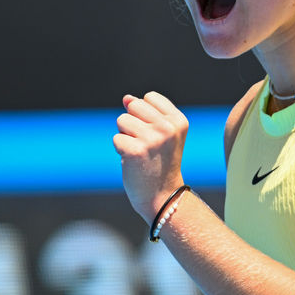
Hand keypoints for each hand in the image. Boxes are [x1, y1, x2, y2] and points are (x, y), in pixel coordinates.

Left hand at [113, 92, 188, 220]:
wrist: (163, 196)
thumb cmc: (160, 163)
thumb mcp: (160, 134)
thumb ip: (145, 113)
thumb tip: (126, 97)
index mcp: (179, 120)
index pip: (149, 97)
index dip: (144, 115)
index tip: (155, 135)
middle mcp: (168, 127)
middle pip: (133, 105)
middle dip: (132, 123)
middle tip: (145, 145)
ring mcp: (153, 139)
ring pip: (122, 120)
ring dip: (125, 137)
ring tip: (139, 153)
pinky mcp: (136, 150)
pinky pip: (116, 139)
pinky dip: (120, 151)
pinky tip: (134, 162)